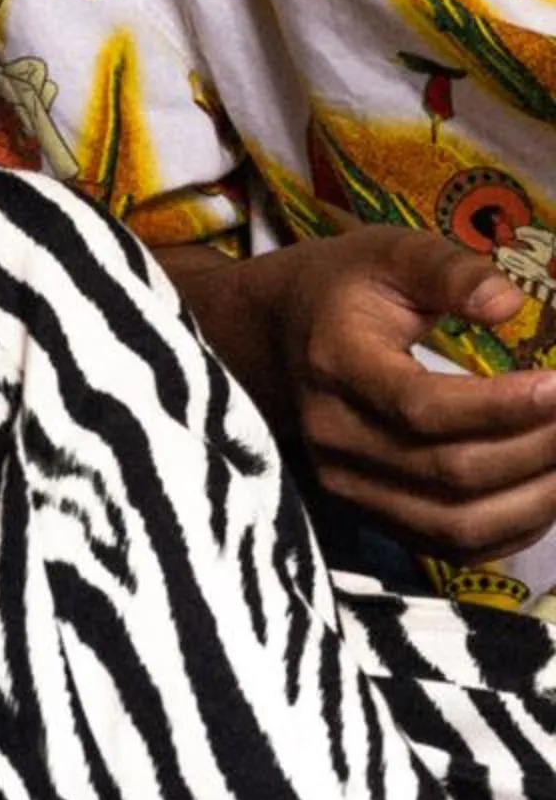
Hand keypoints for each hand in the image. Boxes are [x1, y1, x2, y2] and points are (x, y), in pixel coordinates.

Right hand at [238, 227, 555, 560]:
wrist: (271, 337)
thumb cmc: (342, 289)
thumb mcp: (389, 254)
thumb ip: (449, 270)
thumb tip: (509, 304)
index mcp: (335, 363)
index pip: (421, 406)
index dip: (500, 407)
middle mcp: (334, 436)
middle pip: (451, 471)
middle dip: (537, 449)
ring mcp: (348, 484)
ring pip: (457, 523)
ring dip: (537, 499)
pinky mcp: (369, 514)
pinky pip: (453, 546)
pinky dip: (514, 530)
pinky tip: (547, 490)